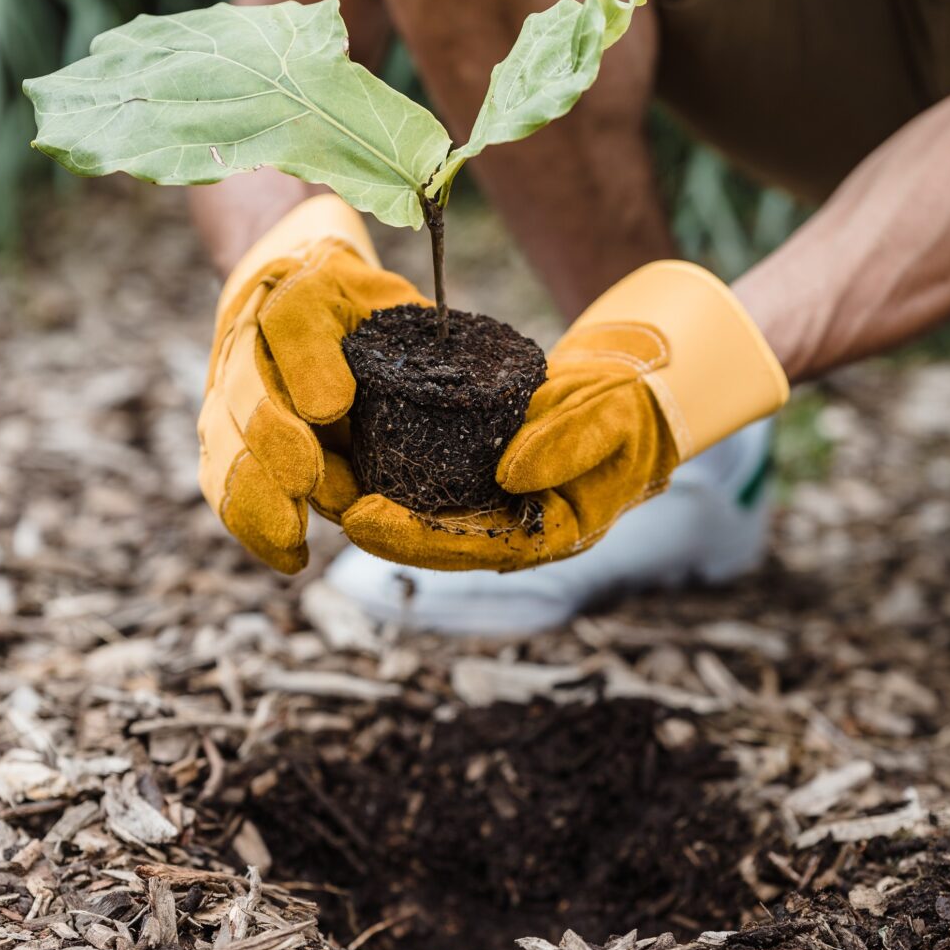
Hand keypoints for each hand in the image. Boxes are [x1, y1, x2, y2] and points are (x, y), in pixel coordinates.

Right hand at [197, 194, 426, 572]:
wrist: (292, 275)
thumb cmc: (351, 299)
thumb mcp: (378, 298)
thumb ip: (372, 341)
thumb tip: (330, 410)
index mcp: (289, 291)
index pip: (291, 316)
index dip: (308, 363)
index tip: (331, 408)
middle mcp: (245, 339)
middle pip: (246, 391)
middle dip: (272, 446)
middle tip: (303, 490)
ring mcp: (227, 387)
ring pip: (226, 443)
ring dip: (253, 493)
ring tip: (290, 541)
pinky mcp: (224, 430)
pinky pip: (221, 478)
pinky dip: (246, 520)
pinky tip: (284, 554)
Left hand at [341, 260, 789, 570]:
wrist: (630, 401)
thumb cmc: (631, 416)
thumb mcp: (614, 421)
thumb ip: (571, 445)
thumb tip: (511, 474)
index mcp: (544, 533)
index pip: (468, 548)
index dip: (412, 540)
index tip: (360, 519)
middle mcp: (508, 526)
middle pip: (429, 537)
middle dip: (372, 522)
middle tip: (318, 494)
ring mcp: (489, 502)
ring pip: (419, 509)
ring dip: (368, 496)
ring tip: (318, 472)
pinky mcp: (474, 470)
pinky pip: (424, 474)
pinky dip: (386, 465)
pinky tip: (348, 445)